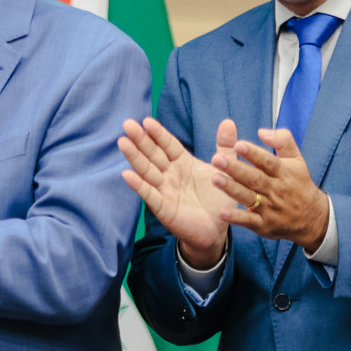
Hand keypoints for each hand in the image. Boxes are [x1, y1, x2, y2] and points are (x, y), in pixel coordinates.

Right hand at [118, 117, 237, 268]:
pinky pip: (149, 194)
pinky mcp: (163, 208)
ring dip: (134, 157)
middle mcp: (170, 174)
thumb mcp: (225, 170)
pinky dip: (138, 185)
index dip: (158, 134)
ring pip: (147, 170)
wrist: (217, 230)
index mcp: (183, 163)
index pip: (168, 145)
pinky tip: (126, 174)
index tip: (147, 120)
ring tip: (122, 142)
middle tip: (128, 124)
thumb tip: (228, 121)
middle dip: (140, 140)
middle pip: (153, 154)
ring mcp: (164, 190)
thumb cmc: (218, 199)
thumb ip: (225, 147)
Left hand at [211, 127, 330, 250]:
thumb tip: (262, 131)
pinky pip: (249, 220)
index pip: (268, 162)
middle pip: (255, 178)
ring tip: (215, 179)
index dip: (254, 154)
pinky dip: (236, 217)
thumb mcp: (297, 160)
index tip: (238, 144)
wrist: (313, 219)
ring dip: (231, 189)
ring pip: (249, 197)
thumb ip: (283, 141)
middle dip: (235, 169)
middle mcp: (276, 190)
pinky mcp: (264, 225)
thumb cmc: (299, 184)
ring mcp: (270, 208)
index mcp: (283, 173)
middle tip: (217, 159)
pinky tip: (222, 212)